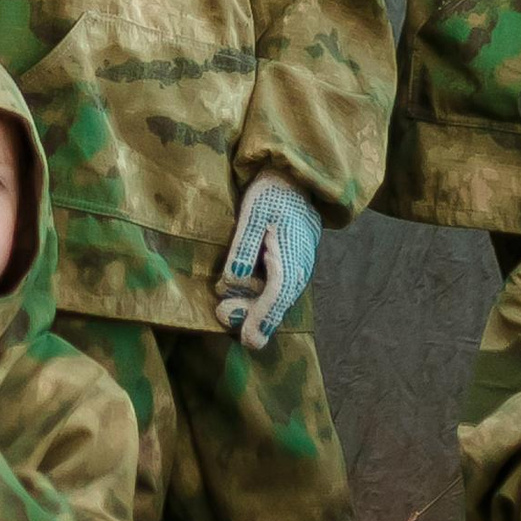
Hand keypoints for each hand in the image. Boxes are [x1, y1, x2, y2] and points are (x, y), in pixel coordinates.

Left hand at [215, 172, 322, 350]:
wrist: (294, 181)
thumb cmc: (271, 194)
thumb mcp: (253, 213)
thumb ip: (244, 247)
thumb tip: (233, 280)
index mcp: (292, 257)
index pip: (278, 296)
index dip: (262, 318)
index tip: (248, 339)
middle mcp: (298, 270)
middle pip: (276, 305)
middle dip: (251, 317)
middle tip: (221, 314)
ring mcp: (296, 271)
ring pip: (275, 301)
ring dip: (252, 310)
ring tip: (223, 310)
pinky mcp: (289, 269)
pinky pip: (275, 292)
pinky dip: (258, 301)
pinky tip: (240, 302)